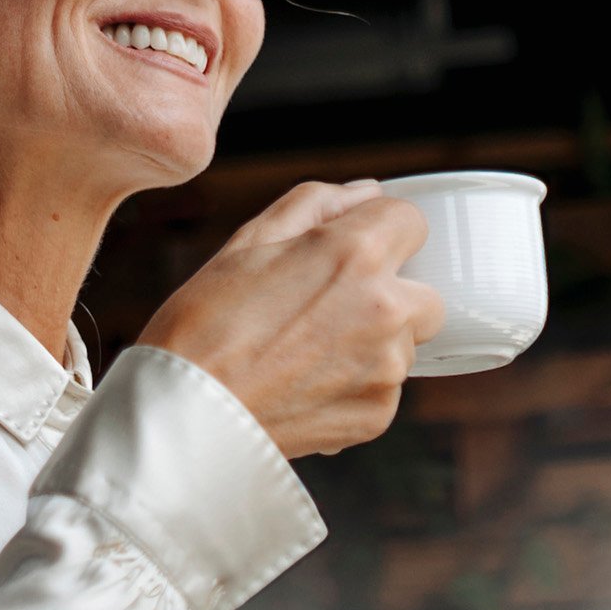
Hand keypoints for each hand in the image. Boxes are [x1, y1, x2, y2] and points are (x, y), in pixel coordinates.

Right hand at [140, 181, 444, 457]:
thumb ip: (316, 204)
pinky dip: (356, 385)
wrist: (183, 415)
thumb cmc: (203, 324)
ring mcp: (387, 369)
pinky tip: (305, 384)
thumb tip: (365, 194)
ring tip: (306, 352)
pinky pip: (384, 388)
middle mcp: (387, 310)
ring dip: (374, 343)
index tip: (352, 249)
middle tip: (329, 308)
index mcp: (358, 254)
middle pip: (427, 292)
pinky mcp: (378, 415)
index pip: (412, 220)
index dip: (380, 230)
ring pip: (405, 345)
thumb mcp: (248, 241)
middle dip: (391, 294)